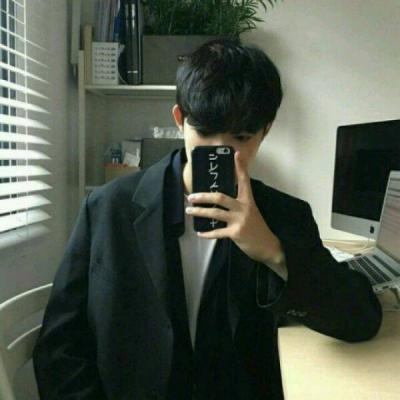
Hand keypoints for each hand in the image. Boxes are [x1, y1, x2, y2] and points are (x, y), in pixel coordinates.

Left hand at [186, 151, 285, 266]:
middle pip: (220, 197)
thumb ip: (238, 205)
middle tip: (191, 196)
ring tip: (189, 211)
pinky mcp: (236, 233)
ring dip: (200, 212)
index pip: (244, 180)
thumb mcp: (251, 212)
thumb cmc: (257, 228)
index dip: (240, 167)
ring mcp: (240, 220)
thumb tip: (220, 200)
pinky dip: (207, 233)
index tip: (236, 154)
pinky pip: (218, 232)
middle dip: (203, 196)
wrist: (268, 246)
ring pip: (215, 213)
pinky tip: (200, 233)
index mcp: (248, 200)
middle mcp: (244, 208)